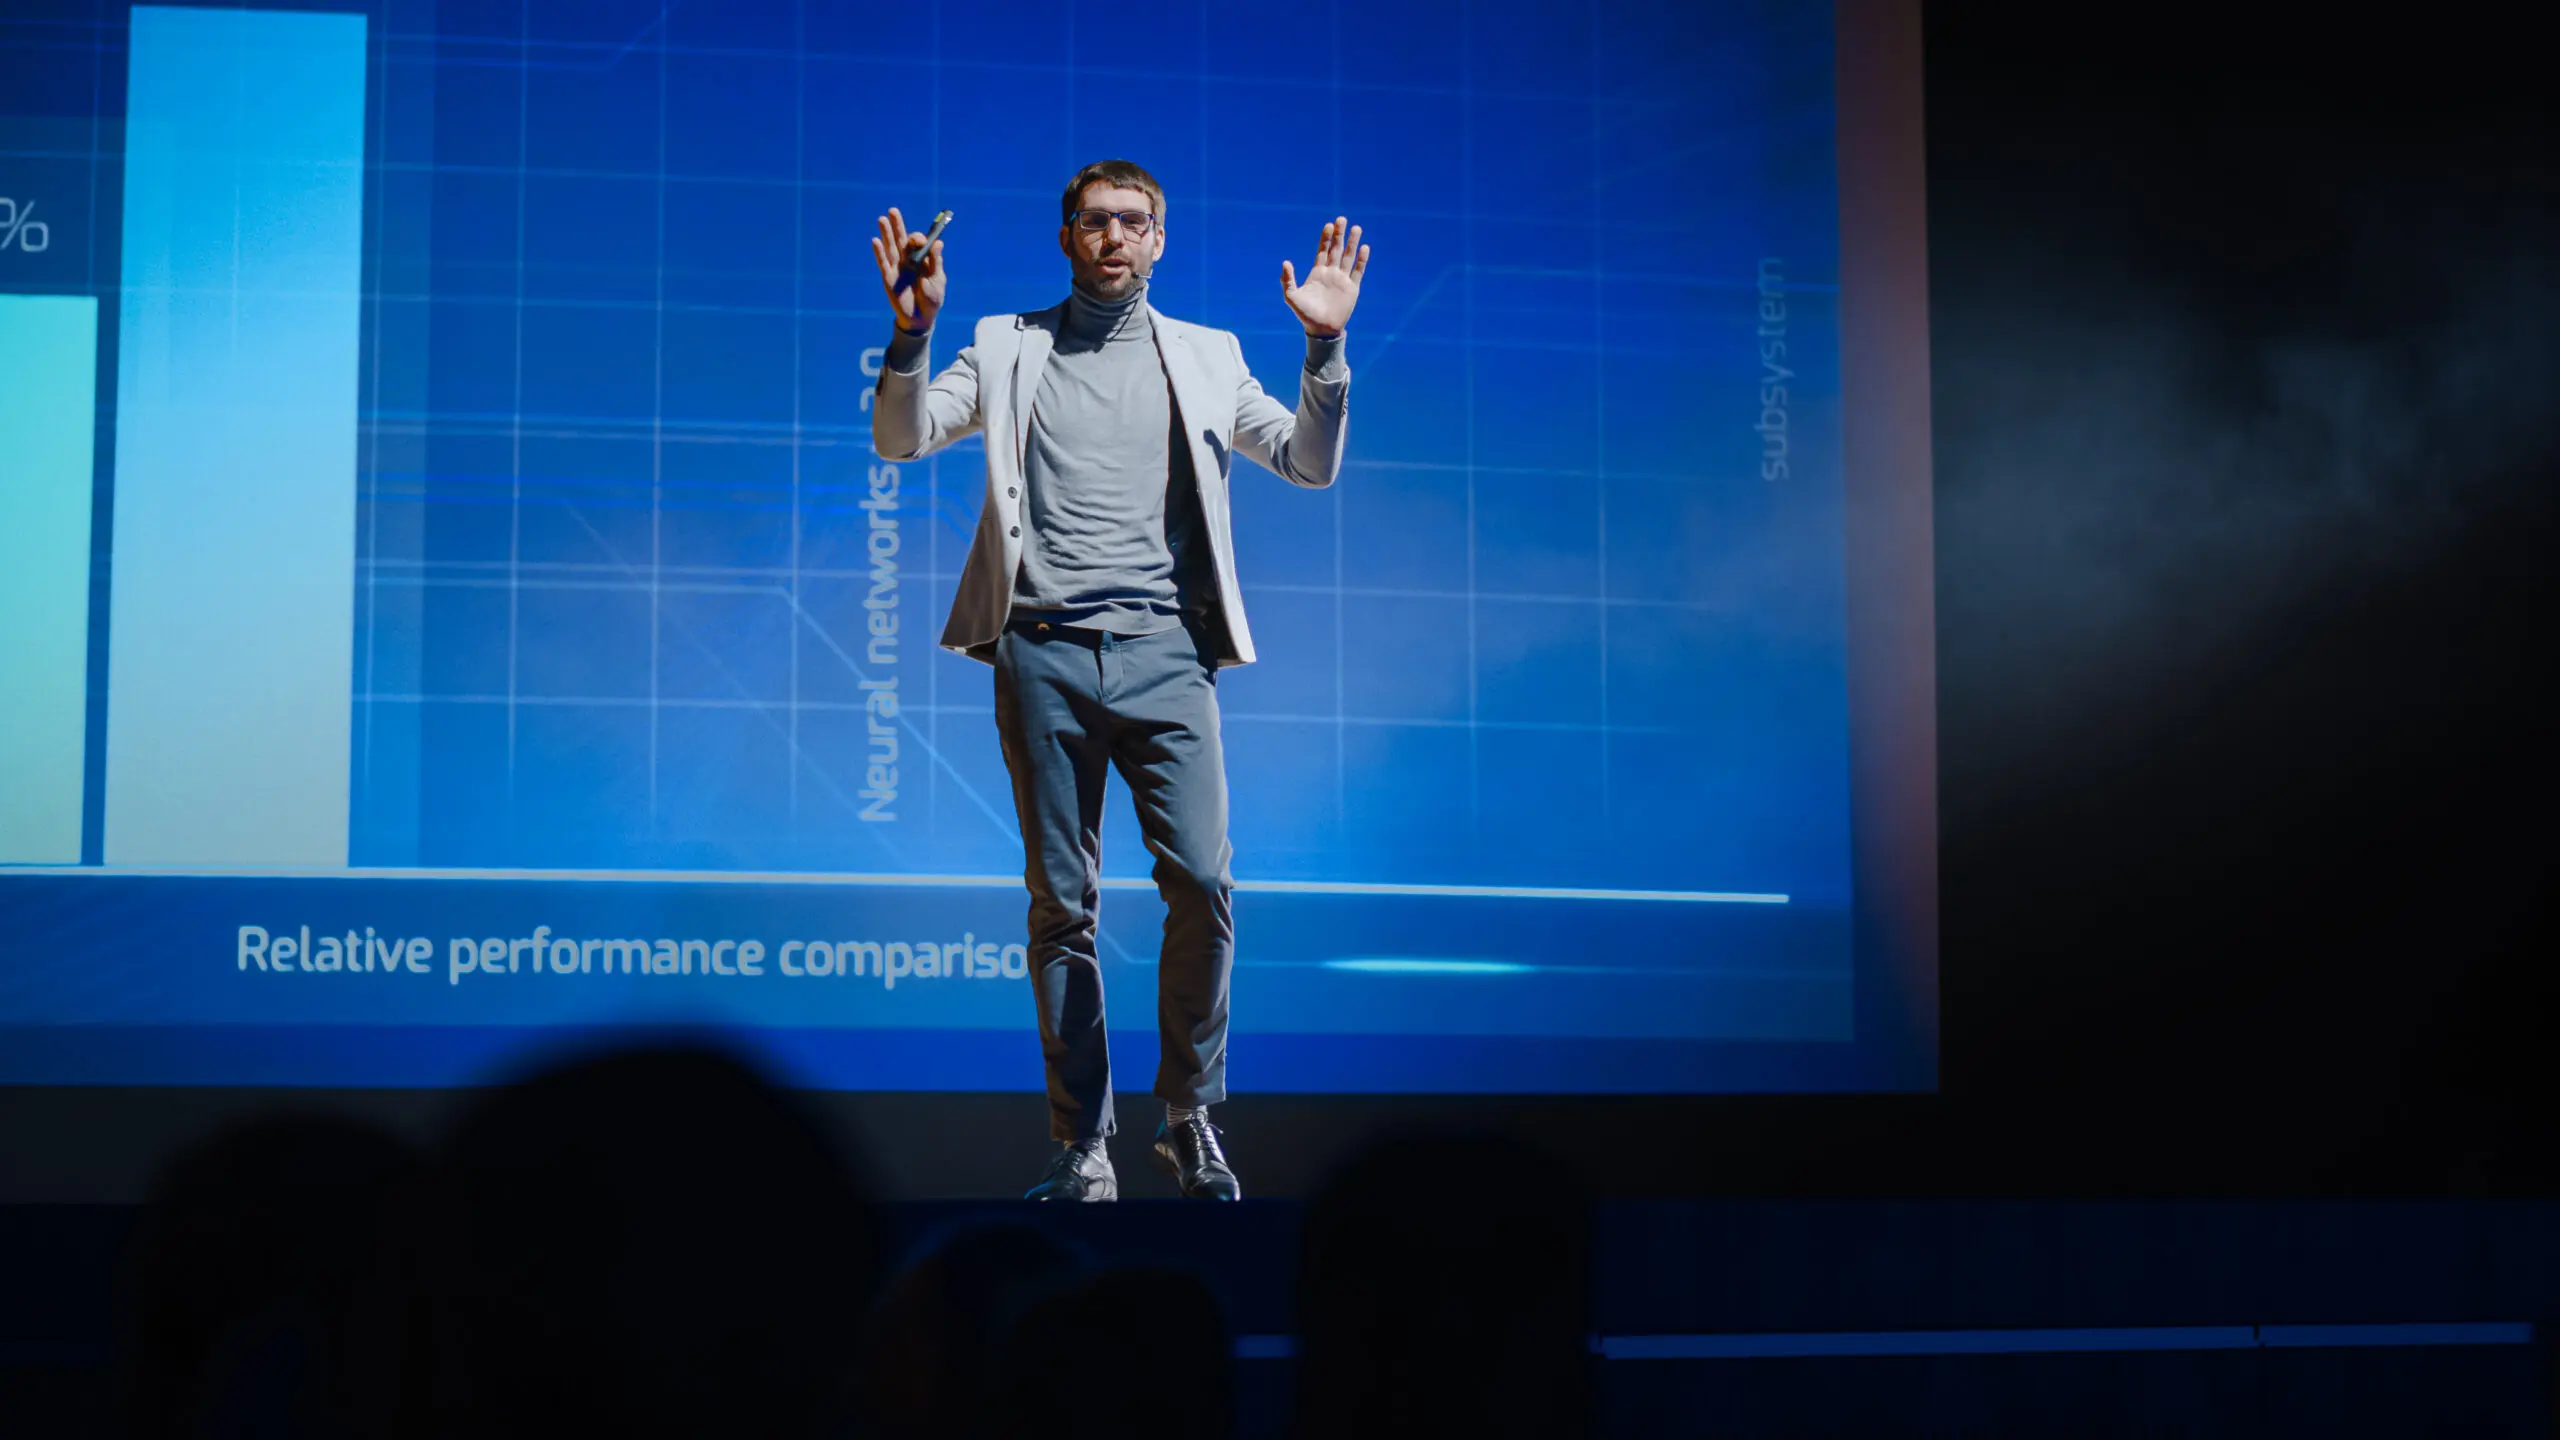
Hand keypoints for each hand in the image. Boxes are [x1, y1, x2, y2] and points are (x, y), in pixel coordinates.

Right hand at [869, 206, 945, 332]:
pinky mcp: (889, 278)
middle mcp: (908, 260)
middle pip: (901, 240)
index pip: (918, 242)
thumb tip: (938, 242)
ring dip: (886, 234)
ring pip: (891, 247)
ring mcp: (897, 268)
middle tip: (893, 210)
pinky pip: (883, 263)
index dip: (918, 238)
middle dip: (897, 225)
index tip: (921, 240)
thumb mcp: (938, 279)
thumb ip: (936, 261)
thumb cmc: (932, 299)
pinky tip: (875, 241)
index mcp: (922, 259)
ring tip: (882, 219)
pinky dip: (879, 253)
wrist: (922, 319)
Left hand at [1281, 216, 1366, 336]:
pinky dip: (1362, 260)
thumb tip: (1286, 262)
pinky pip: (1358, 271)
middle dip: (1339, 234)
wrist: (1321, 330)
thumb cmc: (1305, 315)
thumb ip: (1287, 280)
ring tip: (1357, 228)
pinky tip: (1364, 248)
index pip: (1322, 250)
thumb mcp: (1291, 297)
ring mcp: (1342, 279)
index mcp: (1317, 272)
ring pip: (1349, 257)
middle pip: (1336, 249)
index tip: (1328, 225)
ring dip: (1353, 243)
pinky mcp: (1352, 288)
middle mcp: (1331, 273)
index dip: (1325, 238)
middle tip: (1341, 219)